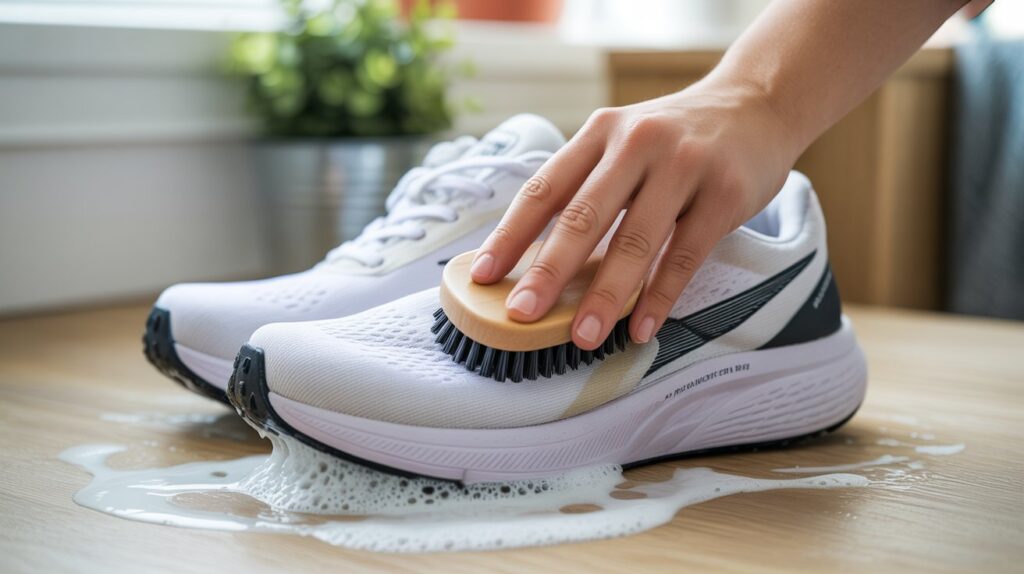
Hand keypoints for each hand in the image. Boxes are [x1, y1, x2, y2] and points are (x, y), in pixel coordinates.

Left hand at [469, 78, 802, 348]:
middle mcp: (637, 143)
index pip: (544, 188)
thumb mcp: (624, 143)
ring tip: (583, 336)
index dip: (510, 235)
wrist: (757, 105)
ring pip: (635, 240)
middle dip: (548, 272)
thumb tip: (536, 261)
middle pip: (583, 217)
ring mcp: (684, 166)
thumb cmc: (678, 138)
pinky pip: (686, 255)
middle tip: (521, 314)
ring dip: (605, 295)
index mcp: (600, 133)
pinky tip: (642, 327)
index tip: (484, 275)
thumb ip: (587, 189)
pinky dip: (661, 297)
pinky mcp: (725, 193)